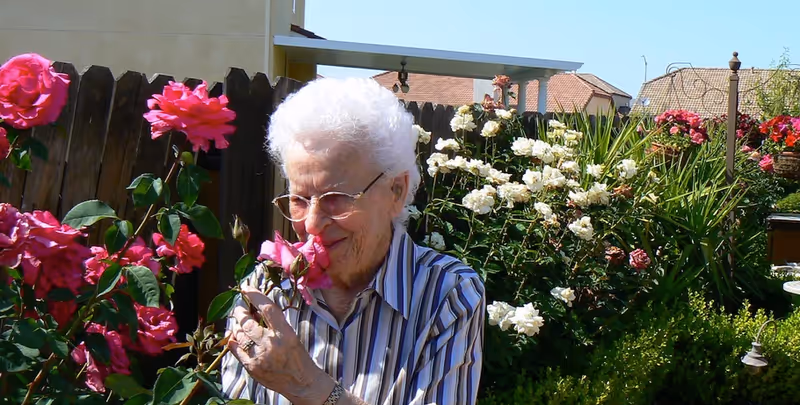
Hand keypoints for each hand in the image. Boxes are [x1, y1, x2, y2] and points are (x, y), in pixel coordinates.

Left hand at [228, 286, 334, 403]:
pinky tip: (235, 337)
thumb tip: (255, 309)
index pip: (267, 308)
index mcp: (286, 334)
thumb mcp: (292, 336)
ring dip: (237, 325)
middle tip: (240, 307)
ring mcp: (260, 356)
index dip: (255, 295)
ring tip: (240, 322)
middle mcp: (272, 344)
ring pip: (240, 334)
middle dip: (241, 311)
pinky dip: (234, 340)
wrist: (302, 384)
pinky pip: (236, 349)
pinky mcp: (252, 367)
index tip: (246, 287)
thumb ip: (275, 324)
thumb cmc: (298, 357)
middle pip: (248, 321)